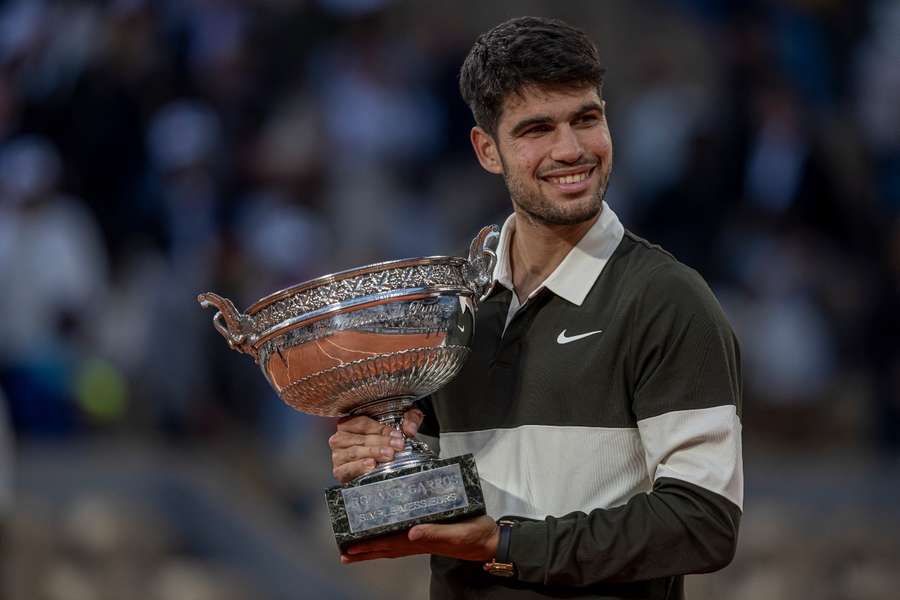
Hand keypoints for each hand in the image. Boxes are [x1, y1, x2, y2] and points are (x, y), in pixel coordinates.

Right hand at [328, 408, 424, 482]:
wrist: (374, 469)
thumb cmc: (384, 443)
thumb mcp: (400, 424)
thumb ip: (409, 419)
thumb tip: (410, 428)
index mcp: (350, 423)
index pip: (364, 424)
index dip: (382, 429)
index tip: (398, 435)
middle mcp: (341, 437)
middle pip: (362, 438)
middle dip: (382, 442)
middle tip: (397, 446)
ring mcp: (338, 455)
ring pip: (356, 451)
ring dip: (373, 453)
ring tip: (388, 454)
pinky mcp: (339, 471)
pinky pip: (347, 468)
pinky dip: (358, 466)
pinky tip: (370, 464)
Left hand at [340, 515, 498, 563]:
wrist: (491, 540)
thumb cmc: (475, 535)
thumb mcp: (458, 532)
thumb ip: (436, 532)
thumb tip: (412, 532)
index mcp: (422, 539)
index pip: (389, 543)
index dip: (369, 545)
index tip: (349, 547)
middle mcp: (419, 541)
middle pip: (386, 547)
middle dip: (365, 549)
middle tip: (344, 552)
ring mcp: (424, 539)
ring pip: (393, 544)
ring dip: (374, 547)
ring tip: (357, 549)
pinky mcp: (431, 533)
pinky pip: (404, 539)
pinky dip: (390, 539)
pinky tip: (387, 537)